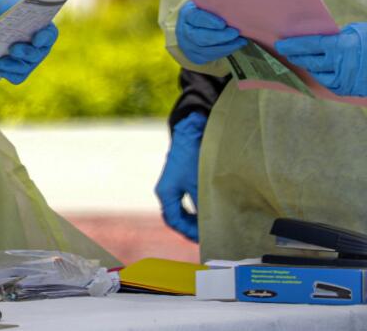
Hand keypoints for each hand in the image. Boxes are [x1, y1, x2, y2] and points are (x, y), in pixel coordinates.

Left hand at [0, 0, 58, 84]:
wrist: (0, 23)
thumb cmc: (9, 14)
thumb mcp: (10, 8)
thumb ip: (11, 11)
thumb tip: (3, 15)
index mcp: (44, 30)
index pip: (49, 34)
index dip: (43, 37)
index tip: (35, 39)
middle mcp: (41, 48)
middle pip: (36, 54)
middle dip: (24, 52)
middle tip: (12, 49)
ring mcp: (32, 61)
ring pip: (26, 68)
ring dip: (13, 66)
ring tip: (0, 63)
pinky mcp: (21, 70)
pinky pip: (18, 77)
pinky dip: (8, 74)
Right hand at [154, 112, 205, 241]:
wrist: (190, 134)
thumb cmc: (193, 159)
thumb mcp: (199, 185)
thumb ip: (201, 207)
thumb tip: (209, 226)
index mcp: (165, 193)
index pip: (174, 220)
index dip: (189, 232)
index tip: (204, 239)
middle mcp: (166, 191)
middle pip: (176, 217)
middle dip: (191, 227)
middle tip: (208, 235)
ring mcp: (171, 185)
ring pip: (181, 210)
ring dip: (193, 219)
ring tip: (209, 225)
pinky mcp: (179, 180)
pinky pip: (184, 201)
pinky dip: (194, 209)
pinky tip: (207, 211)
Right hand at [176, 1, 246, 64]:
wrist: (192, 27)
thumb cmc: (204, 13)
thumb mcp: (206, 5)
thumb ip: (215, 6)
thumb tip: (233, 7)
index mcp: (186, 15)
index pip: (196, 18)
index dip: (209, 21)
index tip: (223, 23)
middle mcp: (184, 32)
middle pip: (200, 37)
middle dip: (220, 36)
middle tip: (235, 33)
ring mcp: (188, 46)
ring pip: (207, 50)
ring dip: (226, 46)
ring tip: (240, 41)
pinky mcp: (196, 57)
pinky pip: (211, 57)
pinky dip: (225, 51)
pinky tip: (235, 46)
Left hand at [276, 23, 366, 96]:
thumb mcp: (357, 32)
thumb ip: (337, 36)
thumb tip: (316, 41)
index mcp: (342, 47)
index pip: (309, 45)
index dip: (292, 45)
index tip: (280, 44)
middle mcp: (341, 65)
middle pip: (310, 61)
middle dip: (296, 56)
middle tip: (285, 52)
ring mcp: (346, 81)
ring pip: (317, 74)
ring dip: (308, 67)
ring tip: (300, 60)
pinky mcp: (349, 91)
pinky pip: (329, 84)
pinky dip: (322, 77)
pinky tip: (317, 71)